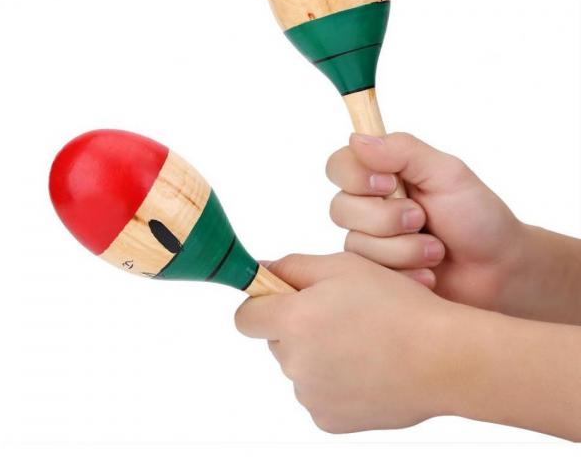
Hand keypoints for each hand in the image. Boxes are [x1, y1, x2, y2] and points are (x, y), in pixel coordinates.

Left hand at [236, 252, 454, 432]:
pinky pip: (318, 394)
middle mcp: (295, 363)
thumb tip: (260, 270)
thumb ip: (293, 266)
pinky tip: (366, 367)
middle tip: (338, 315)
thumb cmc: (397, 306)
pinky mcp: (329, 422)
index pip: (245, 316)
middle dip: (297, 326)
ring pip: (299, 367)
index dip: (262, 303)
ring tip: (360, 341)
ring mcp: (311, 396)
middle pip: (276, 341)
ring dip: (316, 354)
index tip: (281, 298)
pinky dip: (333, 382)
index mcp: (293, 321)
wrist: (443, 358)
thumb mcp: (343, 266)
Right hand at [326, 133, 524, 313]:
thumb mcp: (447, 173)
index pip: (338, 166)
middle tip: (423, 220)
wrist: (499, 270)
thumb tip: (357, 139)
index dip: (356, 177)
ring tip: (435, 251)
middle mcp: (370, 205)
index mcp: (382, 173)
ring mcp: (371, 240)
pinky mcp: (377, 273)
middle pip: (341, 209)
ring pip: (356, 244)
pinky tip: (429, 273)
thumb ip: (403, 151)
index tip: (390, 184)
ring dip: (403, 249)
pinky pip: (370, 274)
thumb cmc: (477, 216)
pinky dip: (405, 272)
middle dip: (388, 219)